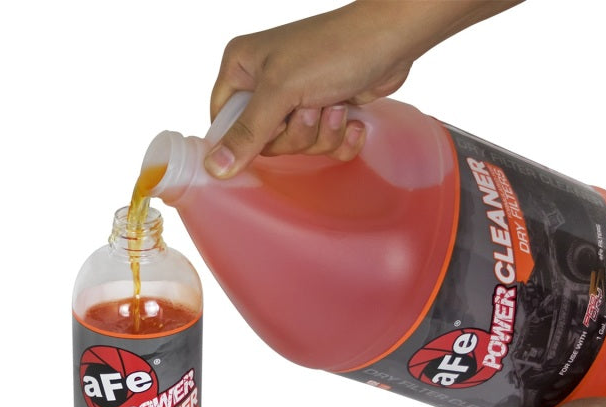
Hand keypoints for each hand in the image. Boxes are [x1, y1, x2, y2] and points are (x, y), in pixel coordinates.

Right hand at [205, 1, 522, 177]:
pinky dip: (341, 139)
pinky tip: (353, 119)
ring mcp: (297, 99)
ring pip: (297, 146)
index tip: (268, 139)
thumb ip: (248, 132)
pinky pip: (323, 147)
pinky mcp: (325, 112)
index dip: (243, 140)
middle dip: (296, 134)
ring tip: (337, 107)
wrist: (391, 41)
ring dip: (323, 136)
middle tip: (312, 109)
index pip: (223, 122)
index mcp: (241, 68)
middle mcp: (265, 84)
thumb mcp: (282, 91)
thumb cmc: (333, 50)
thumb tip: (214, 167)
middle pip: (265, 141)